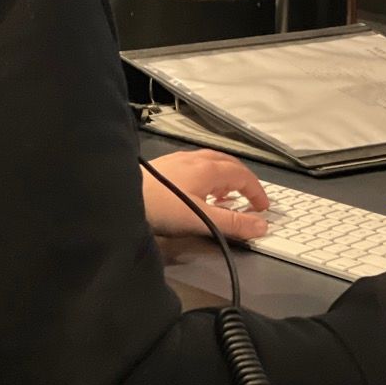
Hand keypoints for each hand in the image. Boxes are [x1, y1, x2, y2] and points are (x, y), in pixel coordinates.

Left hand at [142, 150, 269, 239]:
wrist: (122, 195)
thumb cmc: (163, 207)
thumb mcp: (202, 220)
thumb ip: (233, 224)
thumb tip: (262, 226)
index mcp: (209, 169)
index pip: (243, 175)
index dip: (256, 191)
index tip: (263, 207)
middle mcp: (197, 158)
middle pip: (229, 164)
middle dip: (243, 180)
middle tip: (249, 198)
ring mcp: (179, 159)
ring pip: (211, 162)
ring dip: (225, 177)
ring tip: (226, 195)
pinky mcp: (165, 165)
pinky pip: (196, 165)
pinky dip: (208, 176)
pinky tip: (197, 190)